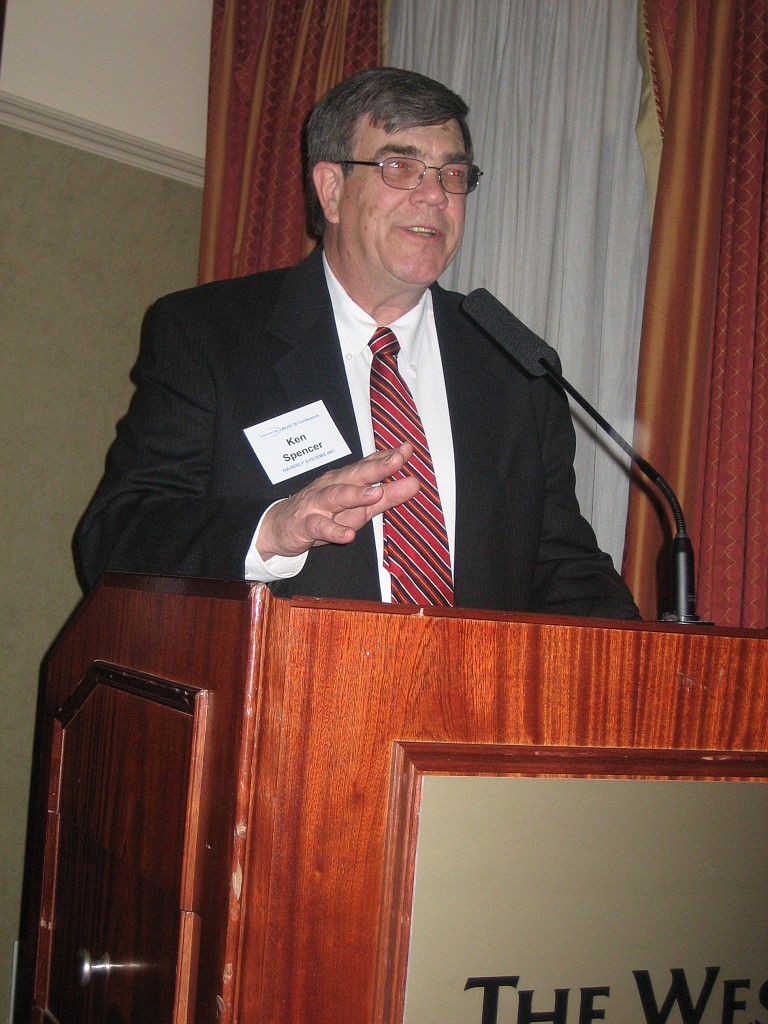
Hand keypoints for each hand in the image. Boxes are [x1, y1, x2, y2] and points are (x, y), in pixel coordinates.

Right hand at [256, 444, 418, 559]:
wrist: (281, 527)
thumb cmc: (325, 513)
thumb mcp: (359, 507)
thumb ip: (387, 496)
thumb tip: (414, 483)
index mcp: (347, 479)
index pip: (369, 464)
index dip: (388, 457)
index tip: (407, 449)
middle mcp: (332, 486)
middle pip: (355, 474)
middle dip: (376, 467)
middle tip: (397, 461)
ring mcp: (317, 504)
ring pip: (336, 496)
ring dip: (355, 494)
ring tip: (375, 494)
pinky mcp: (306, 524)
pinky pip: (320, 527)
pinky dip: (333, 530)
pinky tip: (348, 535)